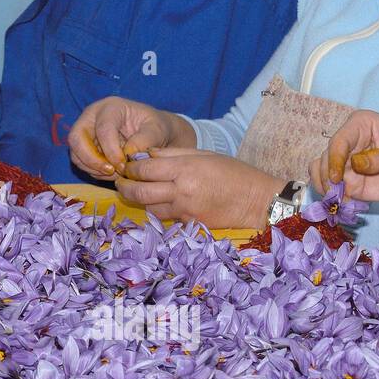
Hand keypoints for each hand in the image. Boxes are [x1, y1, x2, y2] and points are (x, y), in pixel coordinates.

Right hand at [68, 97, 194, 178]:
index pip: (103, 128)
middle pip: (76, 137)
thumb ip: (145, 140)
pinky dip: (94, 172)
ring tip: (114, 174)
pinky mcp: (84, 147)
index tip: (123, 165)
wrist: (151, 133)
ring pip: (75, 153)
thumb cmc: (154, 127)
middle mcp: (92, 117)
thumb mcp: (157, 130)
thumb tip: (128, 155)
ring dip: (92, 168)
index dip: (111, 149)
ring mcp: (85, 132)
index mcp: (111, 107)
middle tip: (110, 171)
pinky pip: (81, 163)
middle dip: (90, 159)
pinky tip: (111, 174)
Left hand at [115, 147, 278, 229]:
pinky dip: (157, 210)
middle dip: (125, 187)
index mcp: (185, 169)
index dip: (131, 167)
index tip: (126, 165)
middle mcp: (182, 191)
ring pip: (149, 207)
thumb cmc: (234, 172)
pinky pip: (165, 217)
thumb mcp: (204, 155)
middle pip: (140, 191)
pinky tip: (156, 202)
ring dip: (139, 200)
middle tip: (120, 182)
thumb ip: (173, 154)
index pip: (145, 169)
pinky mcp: (190, 224)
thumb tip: (147, 154)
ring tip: (135, 191)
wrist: (258, 201)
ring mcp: (185, 210)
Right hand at [310, 109, 378, 220]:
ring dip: (324, 188)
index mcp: (361, 125)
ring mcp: (347, 163)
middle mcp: (348, 142)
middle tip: (336, 195)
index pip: (339, 141)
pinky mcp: (350, 182)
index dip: (334, 159)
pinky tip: (344, 205)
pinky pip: (332, 189)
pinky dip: (333, 198)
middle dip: (327, 177)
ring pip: (320, 173)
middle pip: (325, 157)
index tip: (337, 178)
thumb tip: (356, 163)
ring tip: (337, 200)